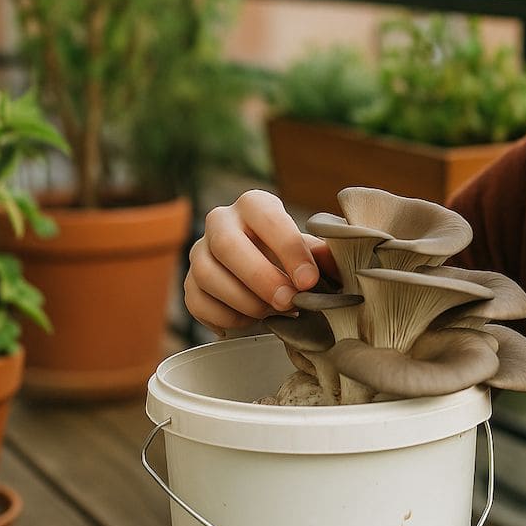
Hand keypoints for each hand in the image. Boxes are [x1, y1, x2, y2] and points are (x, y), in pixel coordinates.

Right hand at [184, 189, 335, 334]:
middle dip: (260, 278)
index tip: (309, 281)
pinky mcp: (189, 283)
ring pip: (208, 275)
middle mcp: (221, 222)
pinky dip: (227, 317)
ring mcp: (200, 252)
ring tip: (274, 313)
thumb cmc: (291, 258)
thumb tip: (336, 259)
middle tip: (288, 302)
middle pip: (227, 245)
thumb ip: (322, 254)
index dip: (288, 249)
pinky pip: (197, 302)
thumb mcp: (310, 251)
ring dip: (244, 301)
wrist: (265, 277)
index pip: (266, 218)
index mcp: (254, 205)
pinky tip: (251, 320)